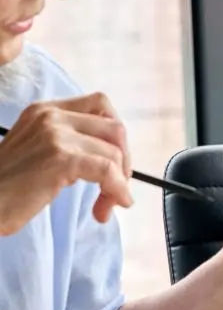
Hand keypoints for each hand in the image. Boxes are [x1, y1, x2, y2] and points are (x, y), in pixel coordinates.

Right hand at [0, 93, 132, 235]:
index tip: (115, 161)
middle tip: (116, 187)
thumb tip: (115, 159)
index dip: (116, 134)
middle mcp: (51, 116)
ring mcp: (55, 134)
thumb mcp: (37, 151)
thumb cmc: (6, 188)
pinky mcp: (61, 158)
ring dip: (119, 183)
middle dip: (124, 161)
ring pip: (114, 153)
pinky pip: (108, 170)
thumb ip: (69, 143)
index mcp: (45, 110)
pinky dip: (117, 189)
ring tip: (106, 206)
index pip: (100, 104)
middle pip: (115, 128)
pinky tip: (111, 205)